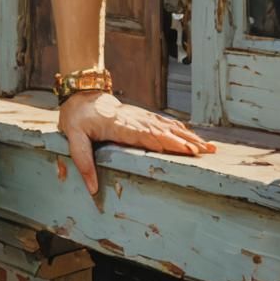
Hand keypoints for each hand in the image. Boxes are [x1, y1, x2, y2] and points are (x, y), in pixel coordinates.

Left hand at [58, 91, 215, 194]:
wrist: (80, 91)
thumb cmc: (76, 115)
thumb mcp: (72, 136)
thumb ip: (82, 160)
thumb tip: (93, 189)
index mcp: (118, 126)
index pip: (145, 134)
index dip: (165, 142)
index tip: (184, 149)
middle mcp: (132, 120)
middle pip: (162, 131)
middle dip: (183, 141)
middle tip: (205, 152)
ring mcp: (138, 116)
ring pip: (166, 126)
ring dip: (187, 136)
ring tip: (207, 147)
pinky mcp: (140, 116)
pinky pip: (162, 122)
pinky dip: (178, 129)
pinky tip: (192, 135)